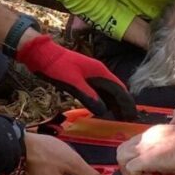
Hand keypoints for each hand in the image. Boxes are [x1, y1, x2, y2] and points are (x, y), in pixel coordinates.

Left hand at [16, 35, 136, 119]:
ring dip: (114, 104)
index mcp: (99, 71)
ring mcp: (90, 76)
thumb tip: (104, 111)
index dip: (126, 102)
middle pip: (115, 90)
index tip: (133, 114)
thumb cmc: (57, 66)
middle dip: (123, 104)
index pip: (118, 88)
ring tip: (120, 117)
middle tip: (129, 119)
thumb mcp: (73, 82)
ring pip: (107, 92)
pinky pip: (98, 92)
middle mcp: (98, 73)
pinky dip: (104, 101)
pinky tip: (104, 110)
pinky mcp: (82, 80)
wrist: (42, 55)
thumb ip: (88, 95)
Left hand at [116, 122, 174, 174]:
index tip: (144, 167)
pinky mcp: (148, 158)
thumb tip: (161, 166)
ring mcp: (145, 147)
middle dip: (126, 165)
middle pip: (120, 151)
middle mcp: (145, 139)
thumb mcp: (173, 145)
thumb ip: (162, 153)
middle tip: (140, 173)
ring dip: (128, 171)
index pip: (131, 146)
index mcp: (151, 136)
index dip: (133, 159)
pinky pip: (130, 168)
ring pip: (120, 158)